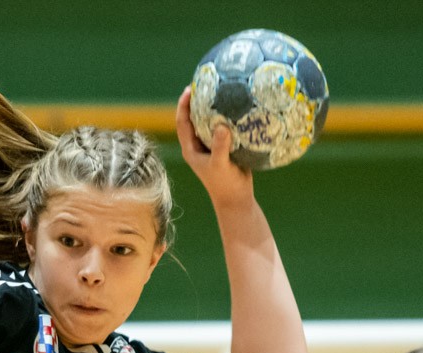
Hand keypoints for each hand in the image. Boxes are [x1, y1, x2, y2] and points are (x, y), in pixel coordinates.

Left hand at [175, 87, 252, 207]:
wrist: (237, 200)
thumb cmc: (225, 185)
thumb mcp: (221, 165)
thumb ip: (220, 147)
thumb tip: (221, 126)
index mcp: (191, 148)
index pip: (182, 122)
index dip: (183, 105)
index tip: (189, 89)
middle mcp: (199, 146)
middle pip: (195, 118)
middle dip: (198, 100)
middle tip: (206, 82)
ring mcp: (212, 147)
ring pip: (210, 122)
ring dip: (214, 108)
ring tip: (223, 90)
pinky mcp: (226, 148)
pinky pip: (226, 128)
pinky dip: (230, 118)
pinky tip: (240, 107)